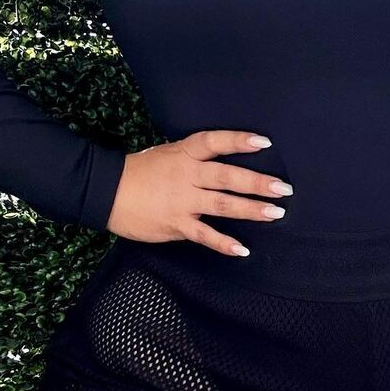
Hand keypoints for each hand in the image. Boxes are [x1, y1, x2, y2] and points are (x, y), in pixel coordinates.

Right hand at [105, 129, 291, 255]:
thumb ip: (193, 159)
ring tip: (275, 214)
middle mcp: (187, 175)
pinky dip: (224, 243)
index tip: (264, 142)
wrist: (106, 192)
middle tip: (283, 188)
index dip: (239, 141)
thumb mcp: (167, 154)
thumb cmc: (138, 171)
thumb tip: (221, 162)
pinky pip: (204, 235)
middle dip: (257, 182)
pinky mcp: (176, 224)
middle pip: (228, 176)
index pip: (215, 142)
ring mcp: (182, 201)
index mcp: (184, 154)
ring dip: (251, 209)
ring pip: (222, 204)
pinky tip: (243, 249)